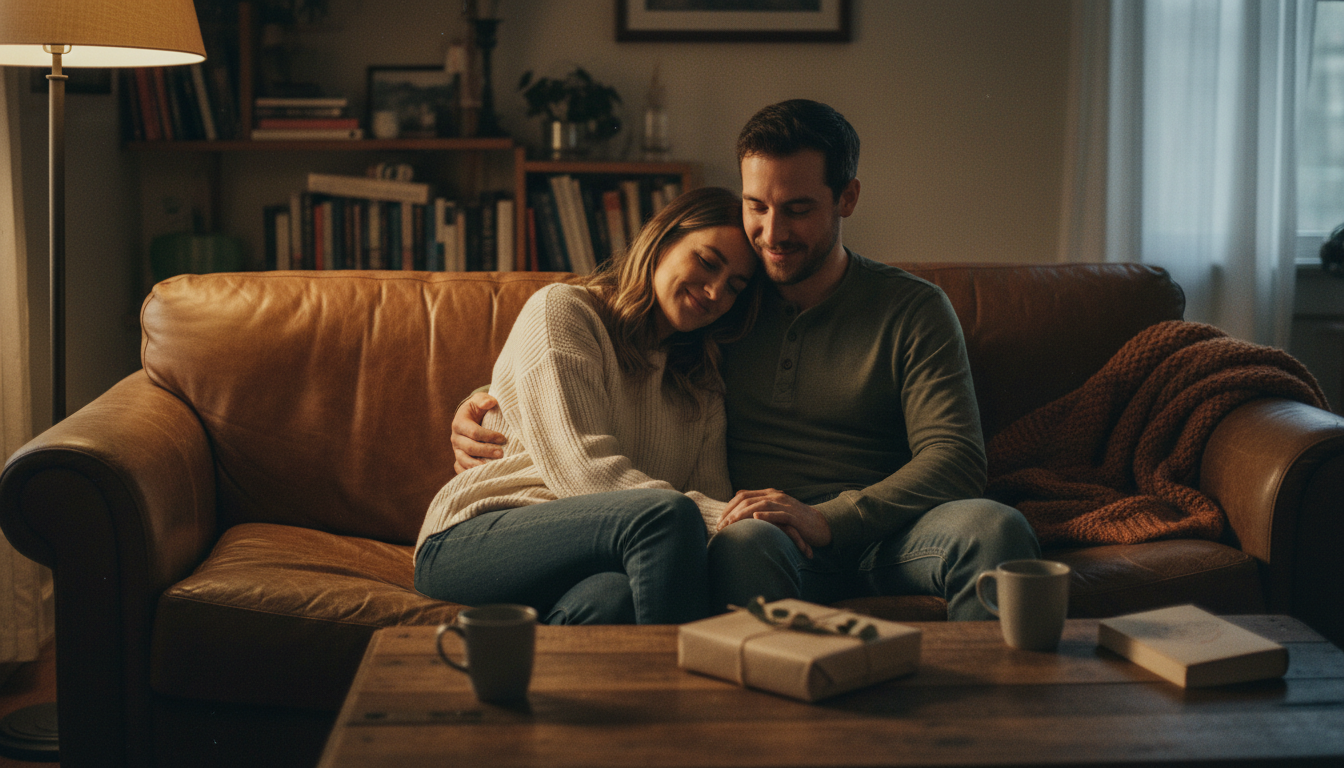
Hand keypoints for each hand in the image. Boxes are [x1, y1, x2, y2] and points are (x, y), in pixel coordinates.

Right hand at [451, 392, 505, 473]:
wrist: (471, 418)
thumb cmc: (478, 409)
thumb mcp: (479, 400)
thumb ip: (484, 400)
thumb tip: (490, 403)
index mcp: (459, 423)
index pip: (474, 432)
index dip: (489, 436)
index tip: (503, 438)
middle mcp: (455, 438)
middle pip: (469, 448)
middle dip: (486, 451)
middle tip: (502, 454)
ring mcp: (456, 451)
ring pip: (464, 461)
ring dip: (478, 465)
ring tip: (493, 467)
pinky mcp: (459, 460)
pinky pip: (460, 470)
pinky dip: (469, 474)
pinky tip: (483, 475)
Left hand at [716, 488, 831, 557]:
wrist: (820, 525)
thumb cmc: (795, 521)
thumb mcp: (775, 512)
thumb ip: (759, 508)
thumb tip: (739, 508)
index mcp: (769, 494)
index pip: (742, 495)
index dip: (729, 507)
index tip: (719, 520)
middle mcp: (775, 496)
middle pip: (747, 499)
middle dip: (731, 512)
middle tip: (721, 526)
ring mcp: (784, 504)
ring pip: (759, 505)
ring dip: (742, 515)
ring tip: (731, 524)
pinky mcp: (793, 515)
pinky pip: (778, 514)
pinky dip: (766, 515)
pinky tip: (755, 518)